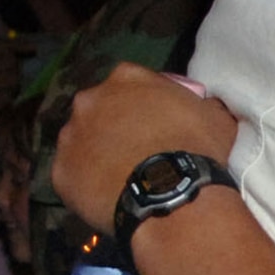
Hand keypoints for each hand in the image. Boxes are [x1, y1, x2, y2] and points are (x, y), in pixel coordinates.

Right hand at [0, 37, 33, 136]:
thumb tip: (13, 52)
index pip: (2, 45)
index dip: (20, 45)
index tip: (33, 49)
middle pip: (12, 63)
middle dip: (15, 71)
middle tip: (7, 81)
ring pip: (14, 79)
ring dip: (13, 86)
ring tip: (2, 93)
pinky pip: (9, 97)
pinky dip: (7, 101)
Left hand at [53, 63, 239, 233]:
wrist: (173, 194)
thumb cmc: (197, 149)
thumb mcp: (214, 117)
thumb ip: (200, 106)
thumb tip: (204, 108)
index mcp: (127, 77)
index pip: (130, 83)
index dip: (142, 103)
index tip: (154, 122)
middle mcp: (90, 100)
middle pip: (97, 109)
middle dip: (111, 126)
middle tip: (134, 150)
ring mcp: (70, 136)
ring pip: (80, 142)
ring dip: (95, 154)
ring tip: (119, 177)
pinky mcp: (60, 172)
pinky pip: (72, 176)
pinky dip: (85, 184)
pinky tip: (107, 196)